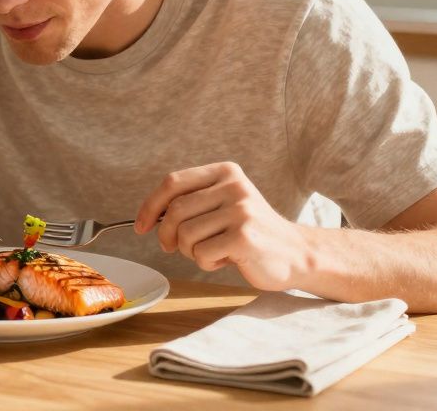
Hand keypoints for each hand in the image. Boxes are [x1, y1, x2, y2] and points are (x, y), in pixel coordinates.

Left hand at [133, 162, 310, 290]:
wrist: (296, 254)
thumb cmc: (250, 232)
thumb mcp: (224, 204)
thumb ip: (192, 202)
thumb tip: (149, 217)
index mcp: (225, 172)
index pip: (173, 182)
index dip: (150, 205)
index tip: (140, 226)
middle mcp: (233, 187)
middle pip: (175, 211)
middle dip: (167, 235)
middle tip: (173, 248)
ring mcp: (240, 210)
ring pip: (185, 235)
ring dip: (191, 252)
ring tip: (213, 250)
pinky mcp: (244, 237)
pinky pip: (202, 254)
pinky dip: (206, 263)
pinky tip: (226, 259)